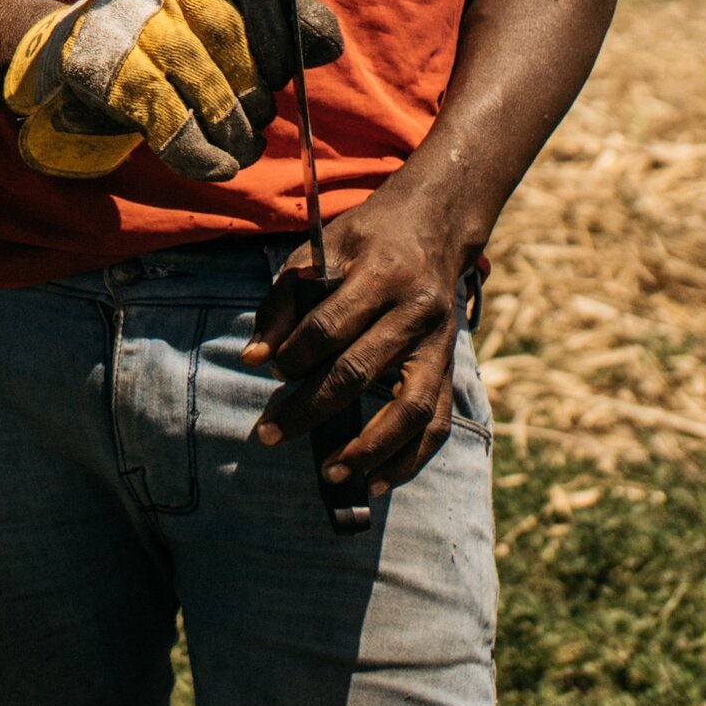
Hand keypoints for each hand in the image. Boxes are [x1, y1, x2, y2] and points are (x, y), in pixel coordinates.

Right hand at [6, 0, 342, 183]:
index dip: (281, 40)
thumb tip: (326, 43)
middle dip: (255, 93)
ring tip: (241, 149)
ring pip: (203, 82)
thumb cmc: (159, 48)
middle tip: (256, 123)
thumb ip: (276, 27)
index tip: (281, 74)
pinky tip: (215, 167)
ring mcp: (123, 21)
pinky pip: (168, 119)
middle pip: (232, 41)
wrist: (63, 61)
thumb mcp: (217, 25)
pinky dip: (198, 152)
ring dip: (232, 130)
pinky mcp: (101, 69)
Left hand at [243, 170, 474, 495]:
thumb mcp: (319, 250)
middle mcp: (418, 313)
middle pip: (360, 372)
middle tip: (268, 434)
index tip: (268, 372)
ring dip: (370, 449)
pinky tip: (376, 480)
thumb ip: (284, 301)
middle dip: (310, 409)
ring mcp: (440, 346)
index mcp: (383, 275)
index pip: (331, 326)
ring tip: (332, 475)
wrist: (435, 225)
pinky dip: (408, 458)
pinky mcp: (450, 368)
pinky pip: (437, 424)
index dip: (294, 354)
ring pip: (412, 410)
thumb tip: (255, 360)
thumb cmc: (366, 239)